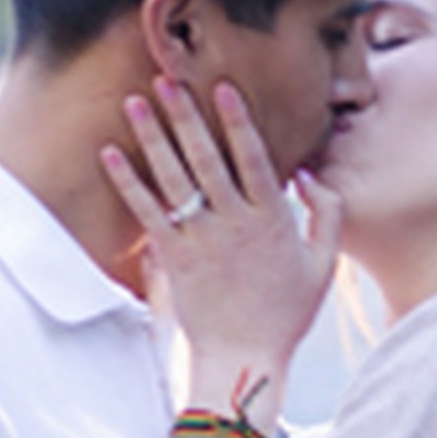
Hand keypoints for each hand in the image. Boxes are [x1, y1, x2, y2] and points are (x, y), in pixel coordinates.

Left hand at [104, 76, 338, 400]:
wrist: (244, 359)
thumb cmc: (286, 313)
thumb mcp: (325, 263)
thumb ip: (327, 213)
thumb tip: (309, 174)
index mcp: (272, 218)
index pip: (254, 157)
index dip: (237, 120)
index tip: (222, 86)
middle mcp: (234, 222)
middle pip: (206, 158)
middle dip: (185, 115)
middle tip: (166, 79)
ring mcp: (200, 239)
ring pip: (173, 178)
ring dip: (152, 137)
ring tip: (134, 102)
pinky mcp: (172, 258)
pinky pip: (146, 212)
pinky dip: (127, 182)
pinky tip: (108, 154)